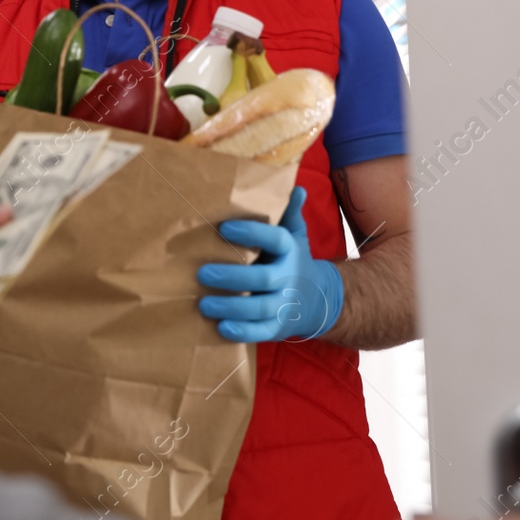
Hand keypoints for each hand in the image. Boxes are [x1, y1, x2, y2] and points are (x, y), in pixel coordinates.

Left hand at [198, 188, 342, 341]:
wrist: (317, 299)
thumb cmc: (292, 260)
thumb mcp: (295, 236)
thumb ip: (289, 214)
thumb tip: (295, 187)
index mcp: (290, 251)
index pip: (274, 239)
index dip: (251, 233)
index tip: (224, 227)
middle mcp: (289, 278)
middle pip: (263, 279)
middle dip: (232, 277)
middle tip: (202, 273)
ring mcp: (284, 305)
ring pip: (259, 309)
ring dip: (230, 307)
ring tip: (203, 304)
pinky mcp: (278, 327)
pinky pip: (261, 332)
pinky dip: (242, 332)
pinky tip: (221, 327)